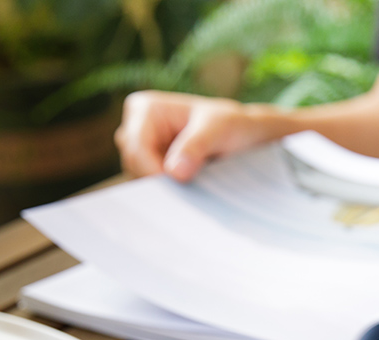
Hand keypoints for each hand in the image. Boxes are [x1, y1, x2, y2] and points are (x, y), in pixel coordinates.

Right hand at [114, 90, 279, 181]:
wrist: (245, 137)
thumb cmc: (232, 125)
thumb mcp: (218, 130)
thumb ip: (196, 147)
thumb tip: (174, 172)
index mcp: (146, 109)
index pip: (136, 146)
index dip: (152, 170)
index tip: (178, 185)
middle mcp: (137, 127)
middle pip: (133, 164)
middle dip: (158, 180)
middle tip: (189, 190)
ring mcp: (143, 149)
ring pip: (139, 178)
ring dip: (163, 187)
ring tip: (194, 185)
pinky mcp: (153, 168)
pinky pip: (150, 186)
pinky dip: (167, 192)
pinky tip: (188, 191)